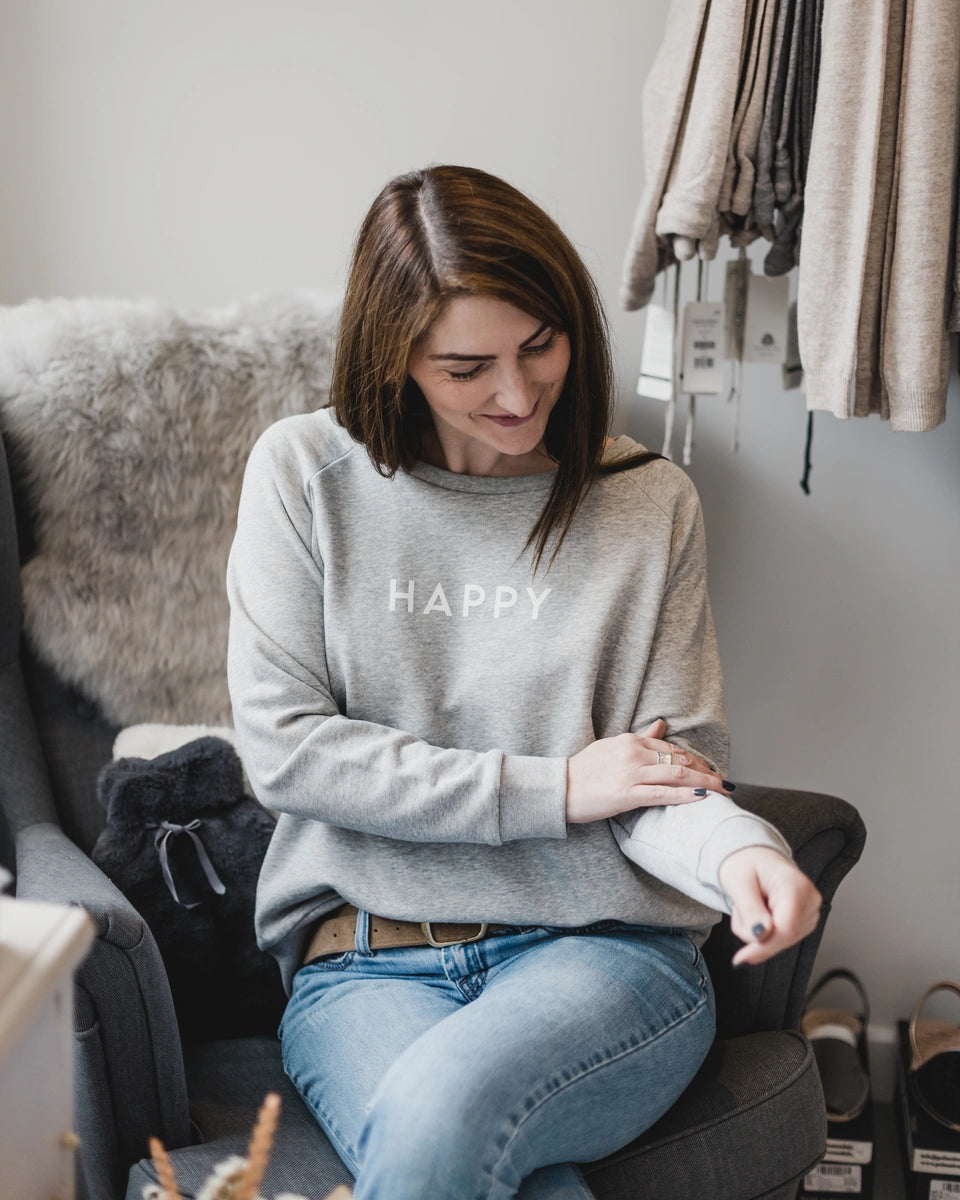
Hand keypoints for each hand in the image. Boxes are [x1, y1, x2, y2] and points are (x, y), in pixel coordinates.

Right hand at [566, 719, 729, 823]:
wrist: (559, 788)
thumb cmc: (584, 770)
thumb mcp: (612, 747)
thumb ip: (640, 738)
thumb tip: (661, 725)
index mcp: (630, 740)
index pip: (671, 748)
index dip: (695, 760)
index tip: (709, 770)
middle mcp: (633, 753)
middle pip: (679, 759)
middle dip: (705, 771)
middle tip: (724, 783)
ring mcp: (631, 773)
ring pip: (677, 774)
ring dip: (704, 783)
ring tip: (722, 791)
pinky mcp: (627, 794)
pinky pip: (663, 793)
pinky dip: (685, 795)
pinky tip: (702, 798)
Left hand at [718, 846, 821, 965]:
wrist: (755, 857)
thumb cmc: (746, 864)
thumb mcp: (738, 882)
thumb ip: (751, 909)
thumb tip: (762, 936)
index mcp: (796, 886)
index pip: (785, 928)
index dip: (763, 946)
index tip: (741, 958)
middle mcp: (810, 901)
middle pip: (782, 939)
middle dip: (754, 933)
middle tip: (740, 907)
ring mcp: (810, 914)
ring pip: (779, 943)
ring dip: (756, 932)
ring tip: (752, 905)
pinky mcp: (805, 924)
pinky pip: (780, 941)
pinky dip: (763, 932)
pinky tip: (761, 912)